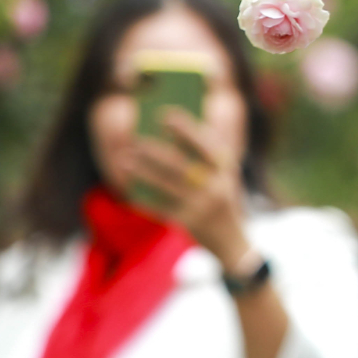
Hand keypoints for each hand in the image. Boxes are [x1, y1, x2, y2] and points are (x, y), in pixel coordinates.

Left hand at [124, 110, 250, 268]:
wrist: (232, 242)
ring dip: (142, 170)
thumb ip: (203, 153)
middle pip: (179, 164)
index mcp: (226, 168)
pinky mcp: (188, 222)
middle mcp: (215, 185)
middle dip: (154, 150)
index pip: (204, 143)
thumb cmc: (221, 198)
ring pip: (165, 184)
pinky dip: (143, 197)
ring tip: (124, 159)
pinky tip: (128, 188)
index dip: (185, 128)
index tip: (164, 115)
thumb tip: (169, 132)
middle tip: (134, 139)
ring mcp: (202, 206)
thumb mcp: (222, 174)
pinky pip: (159, 207)